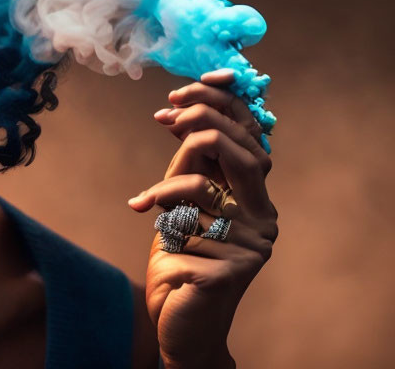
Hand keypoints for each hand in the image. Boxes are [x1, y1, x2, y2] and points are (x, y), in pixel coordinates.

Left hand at [127, 69, 278, 368]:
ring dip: (166, 191)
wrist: (181, 319)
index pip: (252, 136)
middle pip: (240, 150)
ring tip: (146, 206)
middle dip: (199, 122)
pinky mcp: (229, 272)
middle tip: (165, 116)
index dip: (223, 104)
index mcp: (257, 196)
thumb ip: (189, 163)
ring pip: (202, 186)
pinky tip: (156, 243)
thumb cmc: (180, 255)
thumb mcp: (183, 199)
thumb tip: (173, 113)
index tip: (181, 91)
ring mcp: (252, 247)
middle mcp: (264, 218)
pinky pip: (183, 226)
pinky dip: (161, 227)